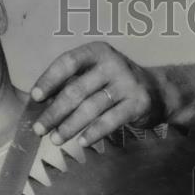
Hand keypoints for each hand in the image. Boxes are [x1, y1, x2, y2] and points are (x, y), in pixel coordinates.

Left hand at [30, 41, 166, 148]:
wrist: (160, 91)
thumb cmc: (117, 84)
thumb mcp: (97, 72)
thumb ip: (74, 81)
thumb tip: (41, 102)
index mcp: (98, 52)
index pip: (68, 62)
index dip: (49, 80)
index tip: (35, 98)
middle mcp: (113, 64)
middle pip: (76, 90)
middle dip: (55, 112)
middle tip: (39, 129)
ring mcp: (127, 84)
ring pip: (91, 108)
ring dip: (70, 126)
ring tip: (55, 139)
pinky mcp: (138, 103)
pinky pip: (111, 121)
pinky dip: (94, 133)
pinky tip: (82, 142)